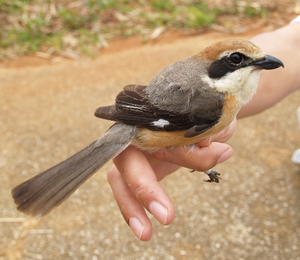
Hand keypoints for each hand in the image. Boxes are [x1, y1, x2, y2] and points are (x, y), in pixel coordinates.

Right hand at [107, 119, 236, 240]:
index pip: (162, 136)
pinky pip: (129, 188)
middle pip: (127, 160)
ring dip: (130, 207)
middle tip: (167, 217)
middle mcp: (135, 133)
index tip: (211, 157)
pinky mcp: (140, 167)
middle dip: (143, 189)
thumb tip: (222, 153)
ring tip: (145, 234)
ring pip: (120, 178)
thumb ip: (211, 136)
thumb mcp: (211, 120)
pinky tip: (143, 225)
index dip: (181, 154)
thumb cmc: (199, 111)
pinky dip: (134, 206)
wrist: (195, 109)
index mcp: (151, 116)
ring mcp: (135, 152)